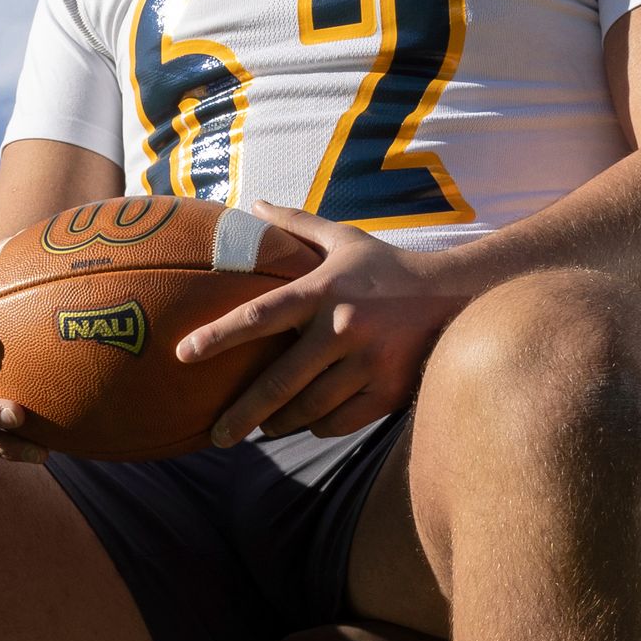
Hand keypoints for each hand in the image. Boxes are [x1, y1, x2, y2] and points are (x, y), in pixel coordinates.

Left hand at [175, 202, 473, 445]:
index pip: (260, 316)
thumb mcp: (344, 240)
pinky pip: (339, 422)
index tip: (182, 354)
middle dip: (242, 414)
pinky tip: (308, 422)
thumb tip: (250, 204)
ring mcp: (368, 363)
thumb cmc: (388, 267)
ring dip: (280, 423)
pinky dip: (318, 426)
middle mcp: (343, 328)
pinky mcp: (389, 391)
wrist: (458, 296)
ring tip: (264, 426)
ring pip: (309, 410)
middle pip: (280, 382)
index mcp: (323, 290)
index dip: (219, 335)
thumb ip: (296, 224)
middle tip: (216, 435)